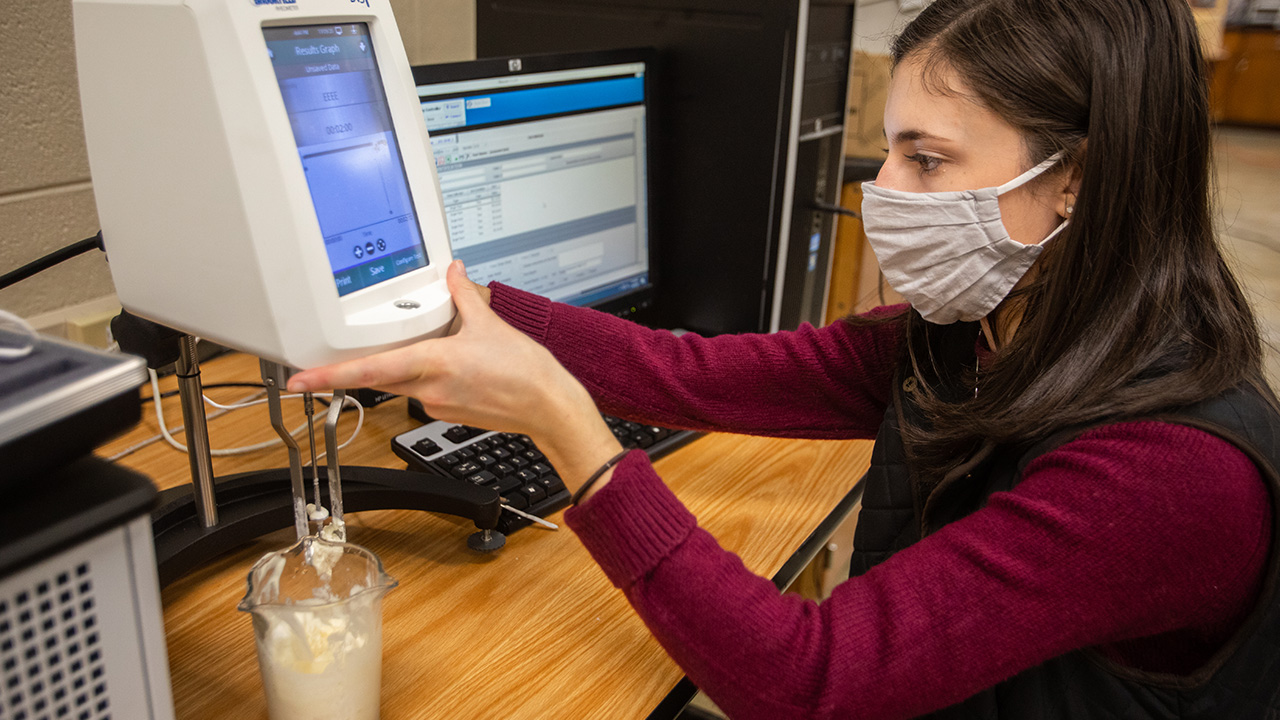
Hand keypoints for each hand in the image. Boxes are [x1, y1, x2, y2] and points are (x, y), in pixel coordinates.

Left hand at [288, 261, 622, 487]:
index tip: (299, 380)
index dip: (328, 376)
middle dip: (366, 363)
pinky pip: (424, 391)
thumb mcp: (490, 324)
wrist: (547, 407)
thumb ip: (463, 295)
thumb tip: (453, 272)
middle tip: (348, 357)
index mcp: (432, 362)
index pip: (367, 370)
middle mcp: (428, 387)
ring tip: (445, 352)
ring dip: (408, 365)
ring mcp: (436, 403)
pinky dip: (429, 376)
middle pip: (379, 374)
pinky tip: (457, 368)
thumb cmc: (525, 373)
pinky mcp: (447, 411)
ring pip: (403, 381)